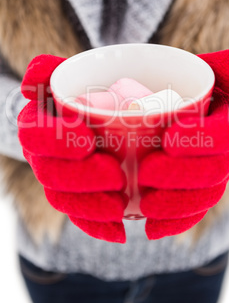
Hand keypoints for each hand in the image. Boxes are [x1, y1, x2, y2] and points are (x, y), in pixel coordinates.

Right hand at [18, 55, 126, 242]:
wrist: (96, 114)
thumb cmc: (83, 95)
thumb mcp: (69, 77)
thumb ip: (50, 70)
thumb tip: (34, 77)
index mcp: (37, 127)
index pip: (33, 135)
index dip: (55, 140)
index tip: (88, 139)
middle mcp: (43, 156)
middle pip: (50, 175)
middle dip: (80, 178)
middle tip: (116, 176)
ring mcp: (59, 180)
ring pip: (64, 200)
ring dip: (91, 207)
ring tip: (121, 206)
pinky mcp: (78, 199)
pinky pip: (81, 218)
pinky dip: (98, 227)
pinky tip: (120, 231)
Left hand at [139, 50, 228, 239]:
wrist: (164, 106)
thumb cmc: (183, 86)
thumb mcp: (203, 67)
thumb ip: (226, 66)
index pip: (227, 135)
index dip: (202, 139)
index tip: (167, 137)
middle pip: (214, 173)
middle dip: (183, 175)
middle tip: (147, 171)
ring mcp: (213, 179)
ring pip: (204, 199)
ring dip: (176, 205)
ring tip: (145, 204)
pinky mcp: (195, 196)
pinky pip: (191, 217)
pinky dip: (172, 225)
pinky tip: (151, 228)